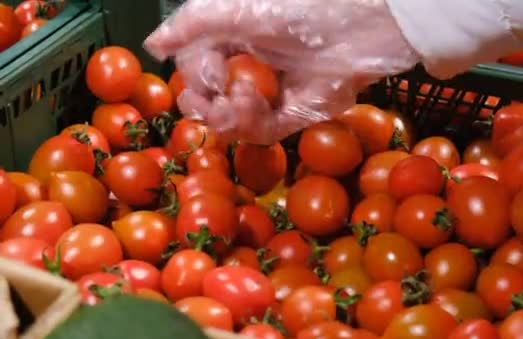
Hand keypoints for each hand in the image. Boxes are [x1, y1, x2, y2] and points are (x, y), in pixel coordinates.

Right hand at [144, 0, 418, 144]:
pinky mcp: (294, 115)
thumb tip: (151, 44)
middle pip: (208, 101)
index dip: (193, 78)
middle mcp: (248, 68)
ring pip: (229, 122)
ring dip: (224, 115)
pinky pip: (260, 132)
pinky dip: (249, 123)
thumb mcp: (236, 9)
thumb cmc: (298, 7)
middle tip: (212, 98)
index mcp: (233, 39)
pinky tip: (253, 106)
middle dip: (202, 103)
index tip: (207, 75)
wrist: (361, 25)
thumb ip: (191, 25)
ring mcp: (271, 94)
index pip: (196, 70)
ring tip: (239, 99)